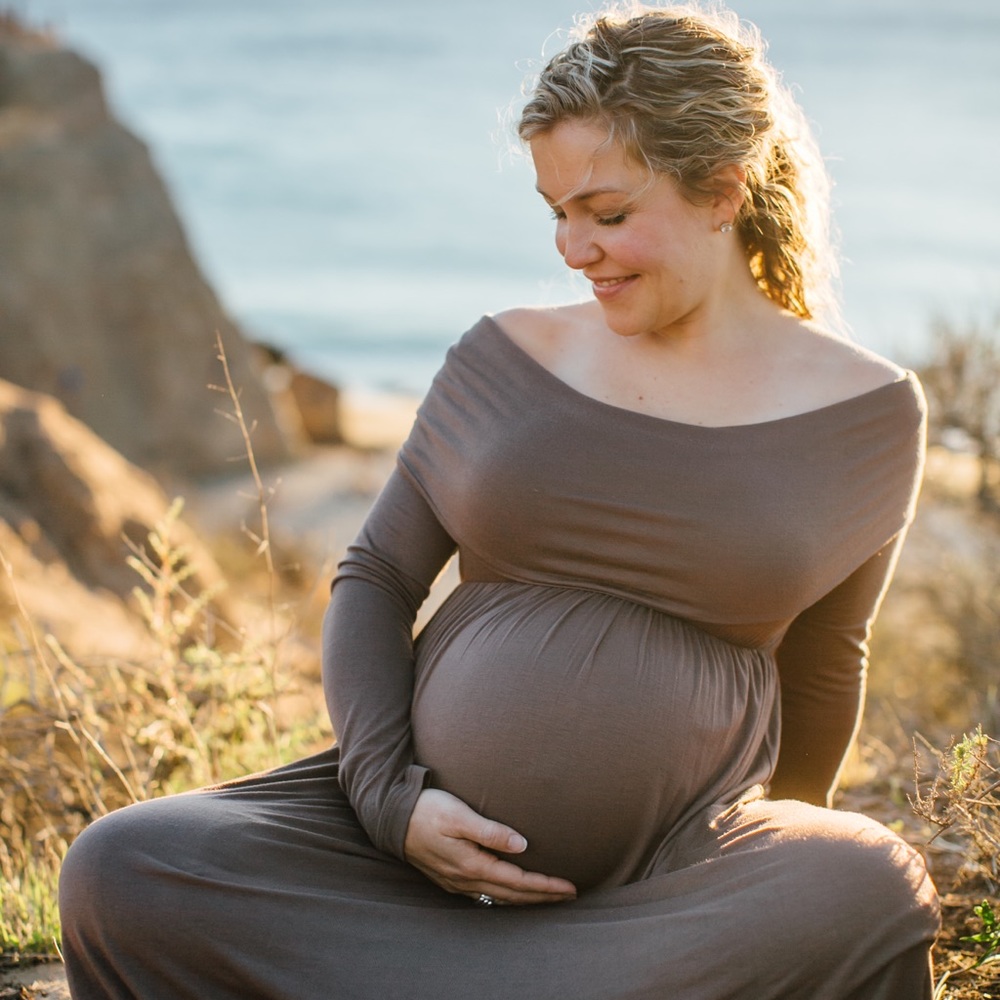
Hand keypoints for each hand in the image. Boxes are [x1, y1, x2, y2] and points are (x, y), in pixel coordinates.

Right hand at [403, 788, 576, 904]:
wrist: (391, 817)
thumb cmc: (426, 809)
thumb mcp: (458, 814)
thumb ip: (490, 831)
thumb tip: (522, 845)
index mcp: (471, 864)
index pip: (518, 881)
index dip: (545, 885)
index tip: (569, 887)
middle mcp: (466, 879)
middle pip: (512, 894)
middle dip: (542, 896)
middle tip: (569, 895)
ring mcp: (456, 881)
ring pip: (499, 897)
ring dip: (526, 898)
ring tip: (547, 896)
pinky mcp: (450, 877)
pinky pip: (486, 894)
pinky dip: (506, 895)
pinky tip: (511, 893)